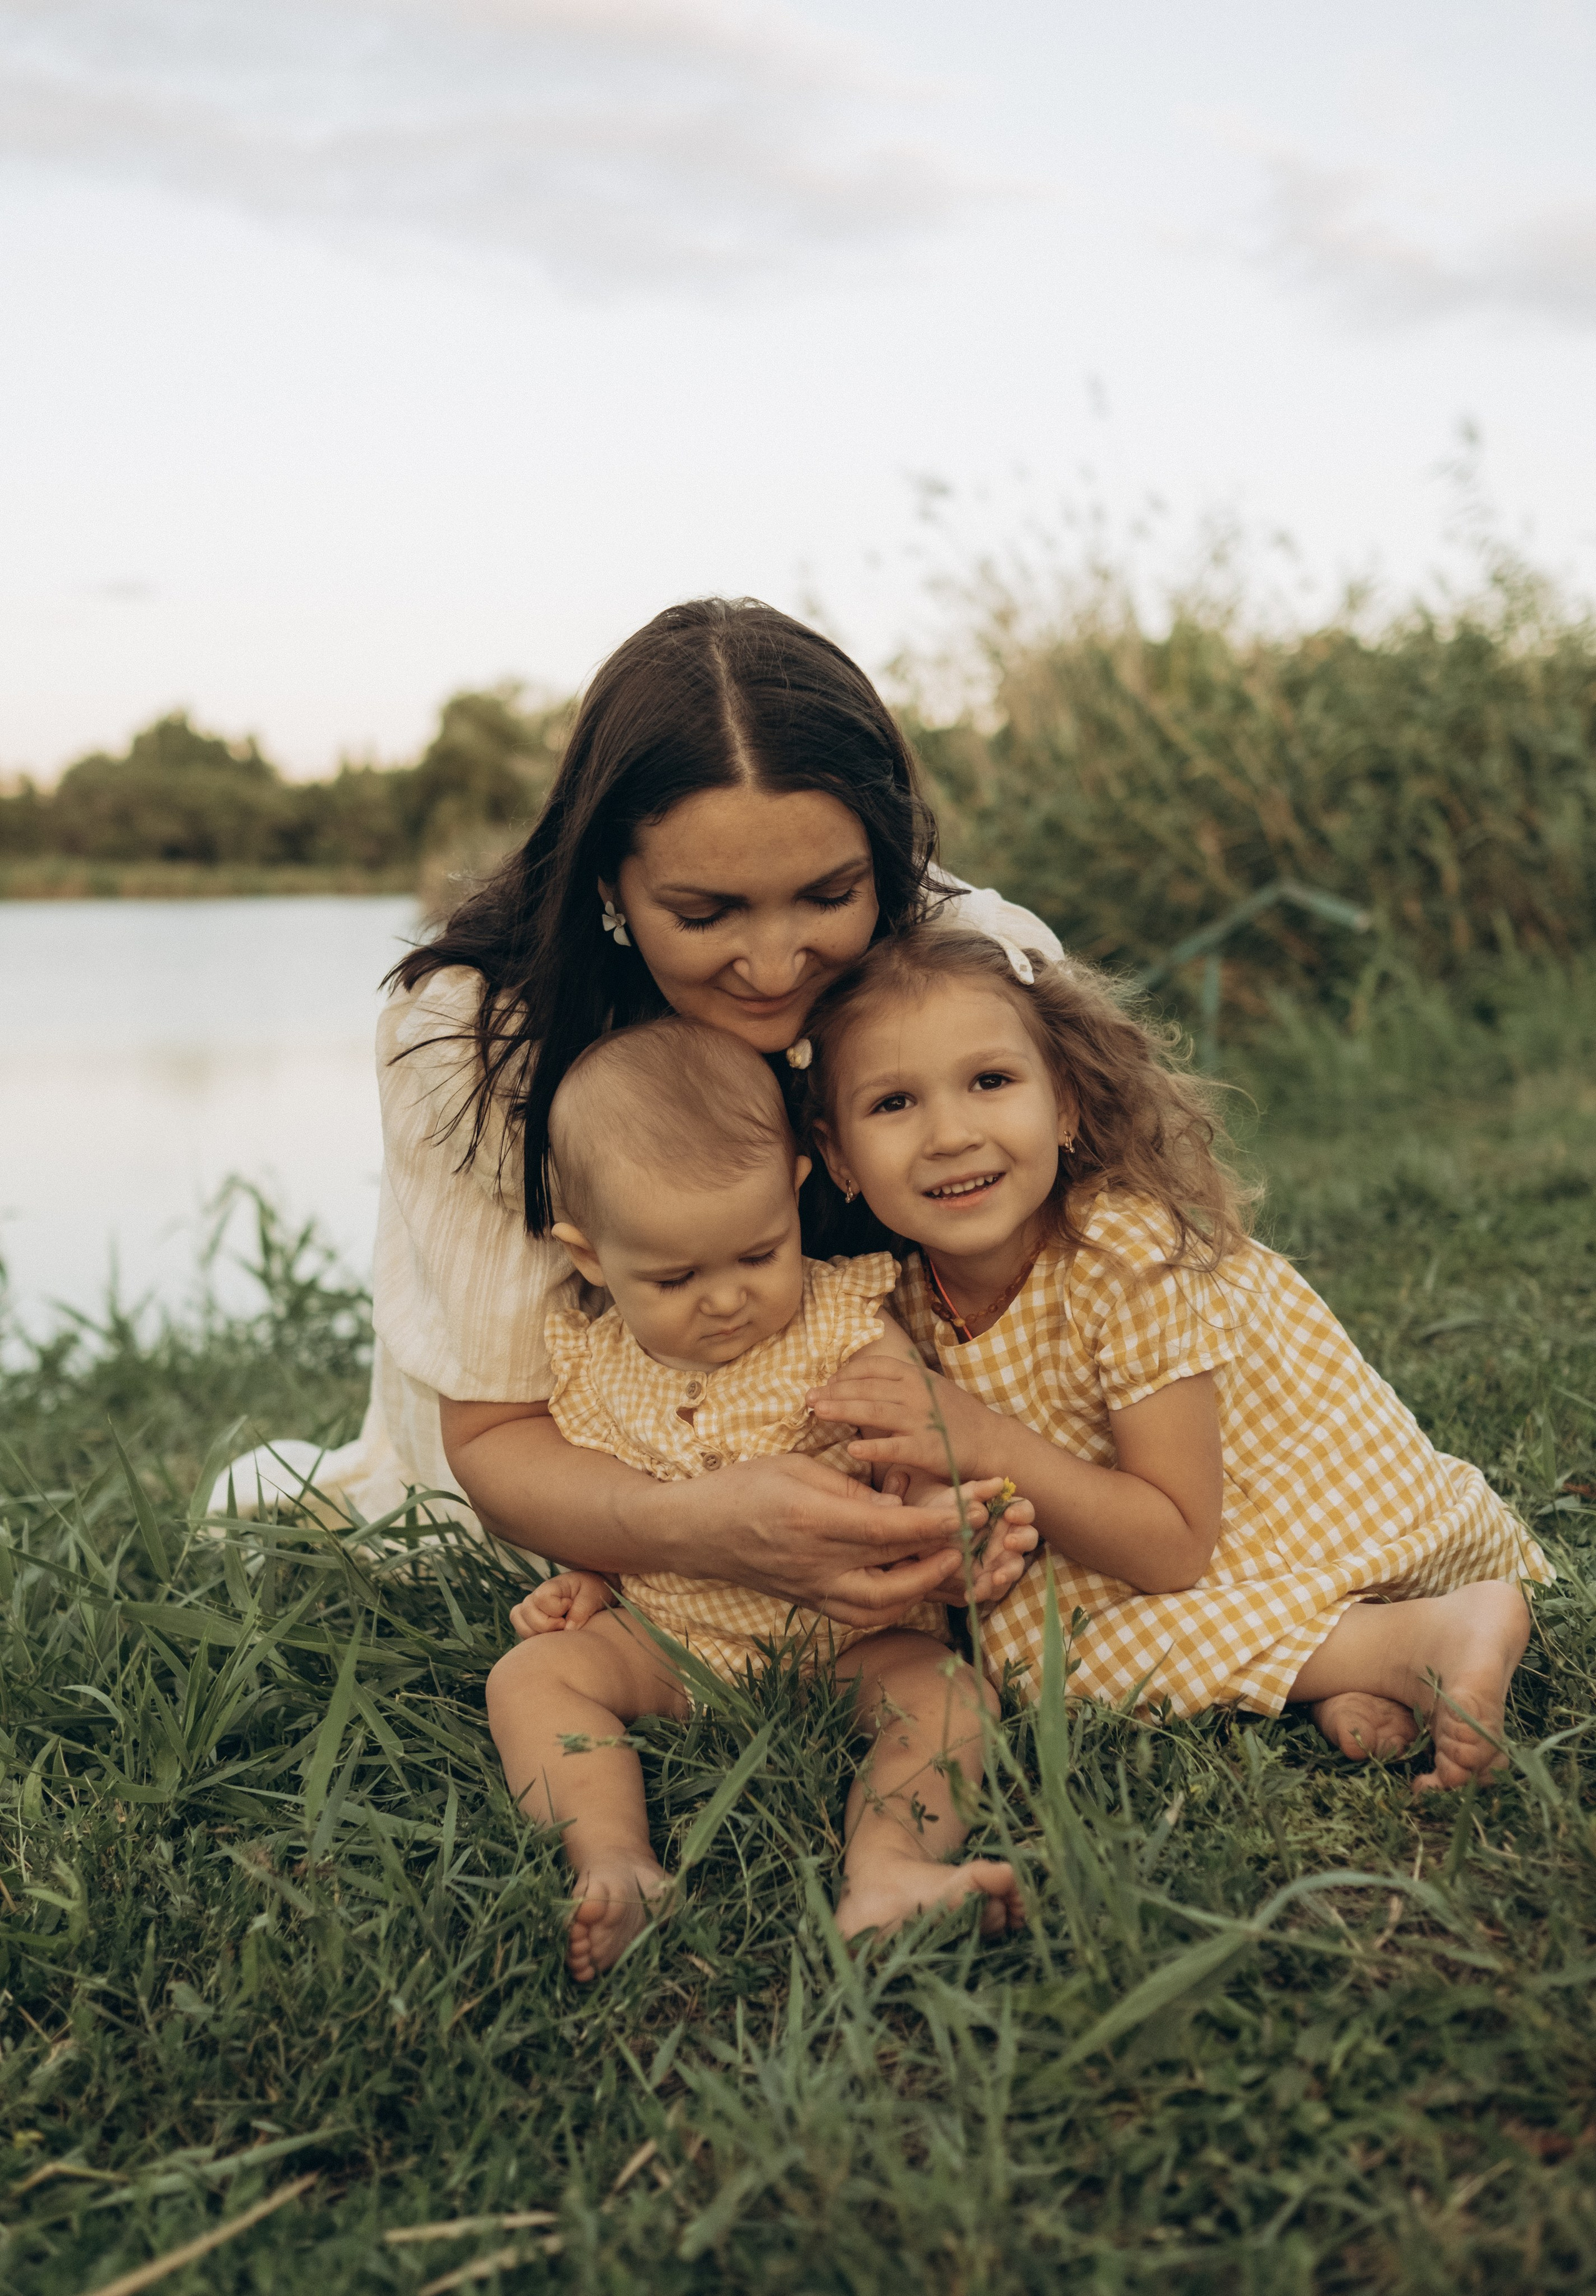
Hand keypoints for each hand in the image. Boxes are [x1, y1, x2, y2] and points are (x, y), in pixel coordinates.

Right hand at [509, 1570, 615, 1639]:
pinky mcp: (530, 1623)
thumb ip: (582, 1609)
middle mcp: (536, 1597)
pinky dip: (534, 1639)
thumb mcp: (593, 1595)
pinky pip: (522, 1632)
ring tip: (557, 1631)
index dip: (556, 1608)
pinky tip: (551, 1637)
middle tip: (564, 1624)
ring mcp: (531, 1610)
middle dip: (546, 1625)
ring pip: (521, 1624)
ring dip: (538, 1633)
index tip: (570, 1606)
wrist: (591, 1595)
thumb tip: (567, 1629)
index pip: (541, 1597)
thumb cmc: (592, 1591)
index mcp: (552, 1586)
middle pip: (526, 1612)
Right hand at [650, 1452, 1011, 1628]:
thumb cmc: (743, 1486)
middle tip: (979, 1540)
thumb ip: (851, 1488)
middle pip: (898, 1574)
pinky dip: (895, 1602)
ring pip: (884, 1606)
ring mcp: (813, 1591)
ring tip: (953, 1564)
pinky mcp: (809, 1604)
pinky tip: (912, 1583)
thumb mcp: (797, 1466)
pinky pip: (863, 1614)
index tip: (977, 1508)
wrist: (693, 1531)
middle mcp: (817, 1563)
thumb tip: (900, 1505)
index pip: (895, 1528)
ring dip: (925, 1588)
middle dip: (947, 1559)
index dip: (942, 1522)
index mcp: (815, 1519)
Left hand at [808, 1357, 1007, 1484]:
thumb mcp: (929, 1389)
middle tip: (807, 1398)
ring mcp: (922, 1421)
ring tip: (818, 1412)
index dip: (846, 1374)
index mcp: (916, 1376)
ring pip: (874, 1412)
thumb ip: (898, 1385)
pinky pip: (894, 1447)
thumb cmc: (956, 1417)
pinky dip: (873, 1447)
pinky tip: (852, 1449)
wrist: (992, 1441)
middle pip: (866, 1388)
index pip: (872, 1368)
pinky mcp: (927, 1449)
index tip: (826, 1383)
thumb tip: (859, 1383)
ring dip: (843, 1410)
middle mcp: (917, 1394)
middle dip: (833, 1392)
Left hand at [880, 1470, 1037, 1605]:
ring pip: (1014, 1567)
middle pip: (1027, 1538)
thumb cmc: (939, 1511)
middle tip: (1008, 1543)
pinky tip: (971, 1593)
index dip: (1022, 1513)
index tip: (1010, 1515)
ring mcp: (998, 1561)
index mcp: (1003, 1513)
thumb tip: (998, 1483)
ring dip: (1008, 1572)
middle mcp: (1006, 1537)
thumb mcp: (954, 1498)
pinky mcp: (986, 1580)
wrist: (916, 1537)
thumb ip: (975, 1491)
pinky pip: (993, 1588)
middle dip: (1021, 1541)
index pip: (1023, 1510)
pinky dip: (985, 1591)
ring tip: (995, 1578)